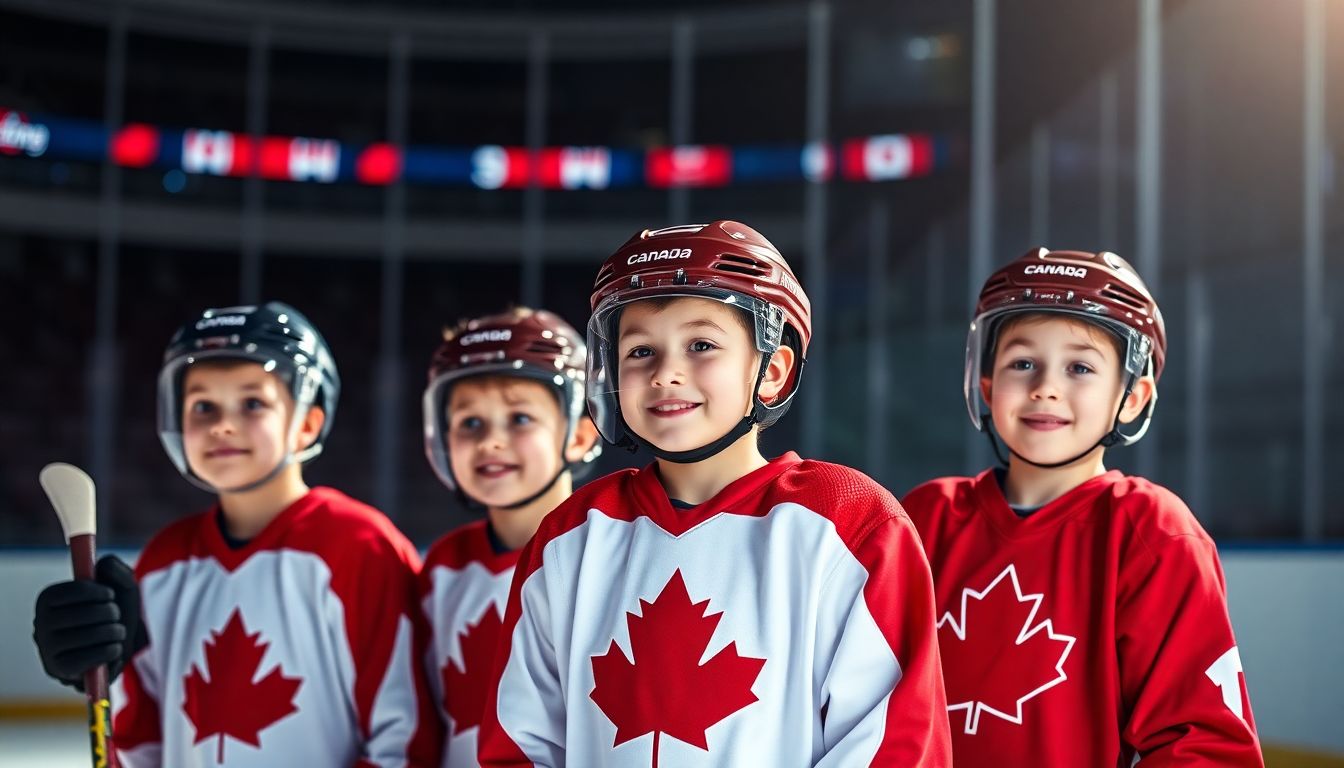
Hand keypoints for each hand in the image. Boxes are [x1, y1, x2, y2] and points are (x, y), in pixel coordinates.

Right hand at [33, 555, 145, 689]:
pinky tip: (114, 649)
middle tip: (116, 616)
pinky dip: (111, 651)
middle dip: (111, 612)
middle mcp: (40, 623)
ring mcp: (47, 649)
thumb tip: (100, 567)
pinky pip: (90, 658)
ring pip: (90, 636)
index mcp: (48, 599)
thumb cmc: (115, 611)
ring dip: (116, 632)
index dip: (97, 592)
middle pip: (83, 614)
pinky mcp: (59, 670)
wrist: (118, 646)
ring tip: (118, 632)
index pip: (69, 592)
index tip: (110, 594)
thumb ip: (114, 568)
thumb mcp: (120, 584)